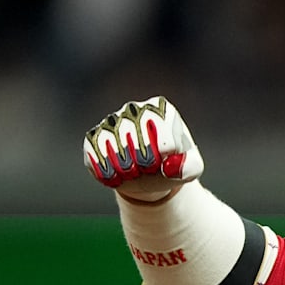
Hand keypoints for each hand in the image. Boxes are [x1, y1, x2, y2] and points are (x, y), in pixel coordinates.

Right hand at [83, 96, 203, 200]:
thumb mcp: (190, 167)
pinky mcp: (94, 136)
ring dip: (125, 169)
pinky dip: (107, 171)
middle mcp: (134, 109)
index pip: (162, 134)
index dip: (164, 155)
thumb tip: (169, 167)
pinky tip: (117, 175)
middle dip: (144, 163)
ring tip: (135, 173)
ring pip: (113, 146)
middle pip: (135, 139)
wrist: (149, 172)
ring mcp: (112, 121)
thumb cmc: (174, 164)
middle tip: (149, 170)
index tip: (165, 158)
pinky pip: (95, 154)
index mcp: (161, 109)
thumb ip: (188, 167)